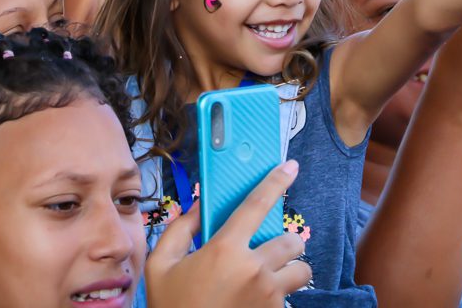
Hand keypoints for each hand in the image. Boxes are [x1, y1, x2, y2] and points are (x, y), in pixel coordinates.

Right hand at [145, 161, 310, 307]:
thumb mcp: (159, 266)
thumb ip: (178, 230)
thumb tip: (198, 207)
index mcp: (225, 250)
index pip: (257, 205)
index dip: (276, 181)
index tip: (291, 166)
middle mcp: (253, 269)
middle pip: (291, 242)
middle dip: (284, 246)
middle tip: (267, 254)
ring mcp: (269, 296)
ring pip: (302, 271)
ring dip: (291, 272)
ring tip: (269, 280)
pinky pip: (291, 299)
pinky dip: (280, 298)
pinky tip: (256, 304)